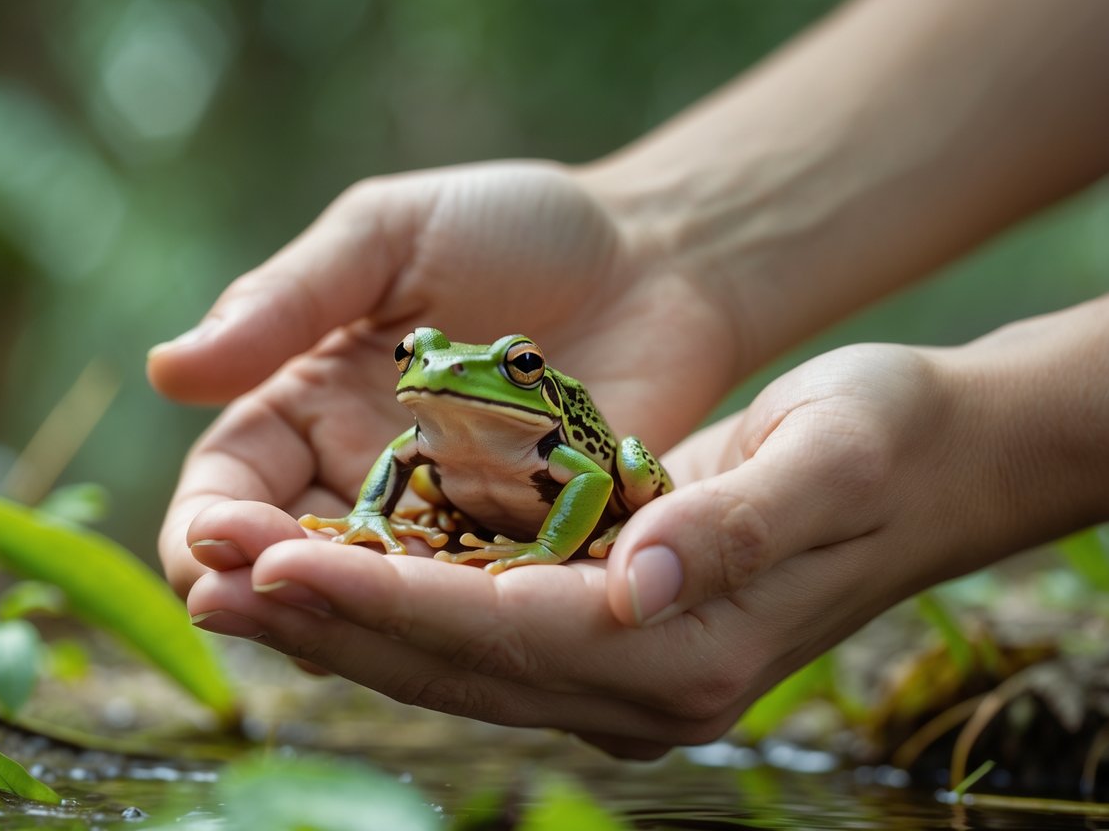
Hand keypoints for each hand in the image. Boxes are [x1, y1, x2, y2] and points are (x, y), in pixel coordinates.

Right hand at [149, 161, 736, 593]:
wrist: (656, 254)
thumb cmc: (515, 226)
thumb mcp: (388, 238)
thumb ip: (290, 300)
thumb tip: (168, 369)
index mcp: (313, 402)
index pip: (234, 480)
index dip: (210, 520)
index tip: (209, 539)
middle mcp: (370, 476)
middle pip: (293, 558)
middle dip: (263, 589)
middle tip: (245, 606)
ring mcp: (452, 522)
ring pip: (379, 599)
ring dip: (348, 624)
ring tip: (325, 641)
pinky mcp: (531, 550)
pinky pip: (481, 603)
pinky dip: (456, 628)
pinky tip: (441, 642)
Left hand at [185, 341, 1040, 757]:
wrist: (920, 465)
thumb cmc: (881, 441)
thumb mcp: (831, 459)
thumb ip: (737, 528)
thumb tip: (638, 585)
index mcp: (689, 648)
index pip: (506, 631)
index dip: (383, 602)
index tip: (273, 563)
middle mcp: (644, 683)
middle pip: (454, 663)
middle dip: (327, 622)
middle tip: (205, 581)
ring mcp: (621, 672)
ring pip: (447, 660)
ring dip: (336, 623)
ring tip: (229, 585)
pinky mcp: (605, 638)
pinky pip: (474, 635)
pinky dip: (389, 607)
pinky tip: (321, 576)